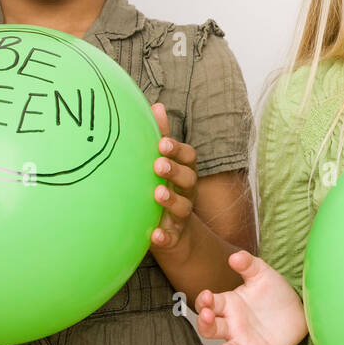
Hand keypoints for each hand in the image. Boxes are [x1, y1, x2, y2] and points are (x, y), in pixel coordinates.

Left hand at [150, 103, 197, 253]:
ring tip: (157, 194)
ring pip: (183, 207)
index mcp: (184, 174)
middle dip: (174, 171)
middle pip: (188, 179)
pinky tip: (155, 235)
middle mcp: (187, 193)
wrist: (178, 237)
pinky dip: (164, 237)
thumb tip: (156, 105)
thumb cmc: (167, 191)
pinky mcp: (174, 238)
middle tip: (157, 164)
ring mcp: (181, 216)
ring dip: (171, 201)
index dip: (177, 150)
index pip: (188, 158)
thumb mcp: (165, 165)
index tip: (161, 143)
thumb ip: (161, 137)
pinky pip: (172, 239)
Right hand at [194, 251, 308, 344]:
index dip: (204, 301)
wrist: (298, 308)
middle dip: (205, 325)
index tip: (206, 295)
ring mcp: (243, 342)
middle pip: (210, 329)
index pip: (208, 304)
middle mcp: (231, 326)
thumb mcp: (262, 274)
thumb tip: (234, 256)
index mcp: (229, 304)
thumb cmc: (273, 291)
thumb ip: (248, 264)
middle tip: (208, 316)